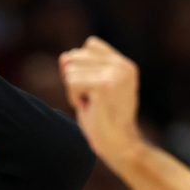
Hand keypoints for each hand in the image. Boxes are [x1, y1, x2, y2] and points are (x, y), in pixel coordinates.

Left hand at [59, 37, 144, 168]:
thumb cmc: (104, 120)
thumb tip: (64, 57)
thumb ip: (82, 68)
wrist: (120, 145)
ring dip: (74, 91)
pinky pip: (71, 83)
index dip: (82, 66)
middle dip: (75, 80)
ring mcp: (114, 74)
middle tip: (93, 100)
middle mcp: (122, 65)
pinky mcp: (104, 86)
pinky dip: (74, 98)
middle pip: (75, 56)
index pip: (90, 45)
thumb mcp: (95, 87)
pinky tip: (89, 108)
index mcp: (124, 64)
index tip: (93, 89)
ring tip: (92, 105)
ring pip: (70, 70)